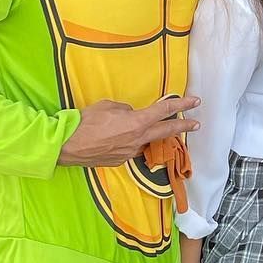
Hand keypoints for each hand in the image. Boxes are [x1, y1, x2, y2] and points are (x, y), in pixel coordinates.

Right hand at [58, 95, 199, 166]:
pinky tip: (117, 138)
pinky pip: (131, 149)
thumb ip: (125, 110)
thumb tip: (130, 114)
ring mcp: (130, 152)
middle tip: (196, 124)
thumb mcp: (107, 106)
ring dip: (149, 135)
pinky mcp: (120, 160)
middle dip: (183, 126)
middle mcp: (138, 139)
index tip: (195, 102)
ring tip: (145, 129)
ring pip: (146, 141)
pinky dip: (129, 142)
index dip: (181, 104)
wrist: (67, 145)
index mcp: (137, 122)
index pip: (164, 111)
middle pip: (166, 131)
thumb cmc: (85, 122)